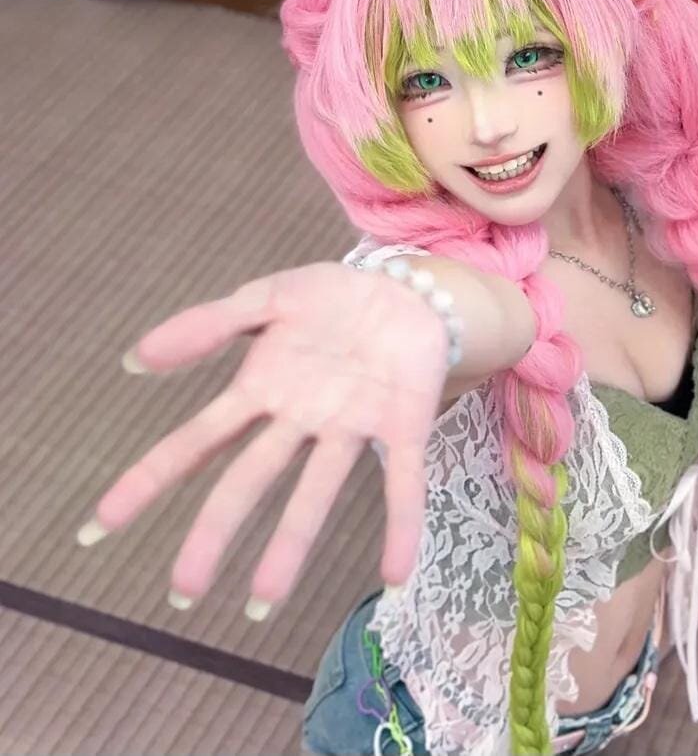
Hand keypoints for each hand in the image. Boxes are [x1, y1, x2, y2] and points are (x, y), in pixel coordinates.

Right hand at [80, 261, 448, 616]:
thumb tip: (136, 357)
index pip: (196, 441)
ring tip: (264, 599)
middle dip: (216, 532)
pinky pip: (402, 480)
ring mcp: (351, 426)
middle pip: (249, 480)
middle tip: (184, 590)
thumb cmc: (334, 298)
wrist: (409, 286)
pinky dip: (401, 526)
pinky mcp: (403, 426)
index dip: (150, 479)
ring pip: (316, 491)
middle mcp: (300, 420)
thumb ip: (210, 324)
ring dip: (292, 544)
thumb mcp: (268, 298)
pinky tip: (394, 576)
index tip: (100, 524)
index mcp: (262, 390)